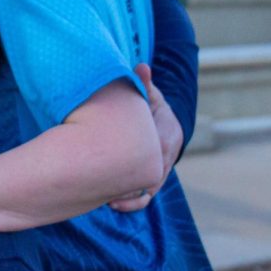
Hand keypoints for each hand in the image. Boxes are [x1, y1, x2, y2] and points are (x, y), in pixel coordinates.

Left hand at [108, 64, 177, 212]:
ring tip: (109, 202)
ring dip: (130, 198)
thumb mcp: (149, 94)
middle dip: (129, 185)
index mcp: (165, 136)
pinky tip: (114, 204)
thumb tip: (141, 66)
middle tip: (103, 189)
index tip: (112, 167)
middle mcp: (165, 156)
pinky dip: (134, 203)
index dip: (136, 163)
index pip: (155, 154)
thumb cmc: (152, 106)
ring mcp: (160, 169)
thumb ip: (144, 84)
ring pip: (148, 190)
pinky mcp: (154, 178)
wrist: (167, 121)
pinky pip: (147, 196)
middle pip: (150, 177)